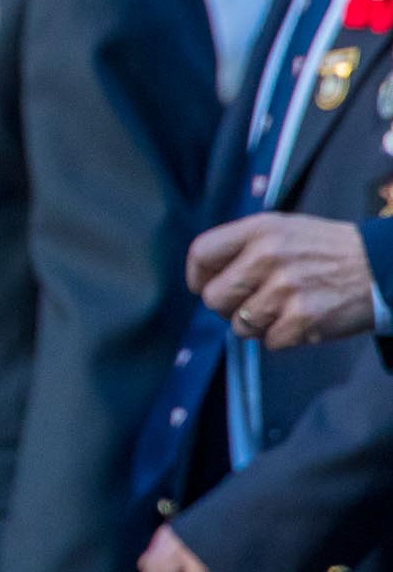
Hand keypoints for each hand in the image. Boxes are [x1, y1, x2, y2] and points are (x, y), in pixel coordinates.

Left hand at [187, 213, 376, 347]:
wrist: (381, 267)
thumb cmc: (325, 250)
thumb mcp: (282, 230)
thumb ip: (242, 246)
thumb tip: (204, 277)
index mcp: (259, 230)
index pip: (201, 252)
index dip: (197, 276)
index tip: (203, 286)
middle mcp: (267, 256)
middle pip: (213, 297)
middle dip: (227, 307)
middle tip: (248, 304)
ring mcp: (285, 289)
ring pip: (239, 325)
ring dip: (255, 325)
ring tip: (279, 311)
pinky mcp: (303, 320)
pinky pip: (269, 342)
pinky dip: (281, 337)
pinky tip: (299, 321)